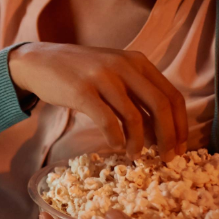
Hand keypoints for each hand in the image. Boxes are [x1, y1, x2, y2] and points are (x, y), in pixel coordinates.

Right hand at [8, 42, 187, 158]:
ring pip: (134, 116)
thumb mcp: (113, 72)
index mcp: (137, 61)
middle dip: (168, 137)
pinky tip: (115, 145)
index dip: (180, 124)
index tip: (180, 146)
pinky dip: (115, 138)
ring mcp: (101, 77)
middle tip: (166, 157)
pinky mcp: (81, 91)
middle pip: (160, 106)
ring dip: (138, 142)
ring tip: (134, 154)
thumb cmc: (78, 72)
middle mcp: (123, 66)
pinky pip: (107, 120)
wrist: (38, 61)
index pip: (171, 95)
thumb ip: (136, 93)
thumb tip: (160, 131)